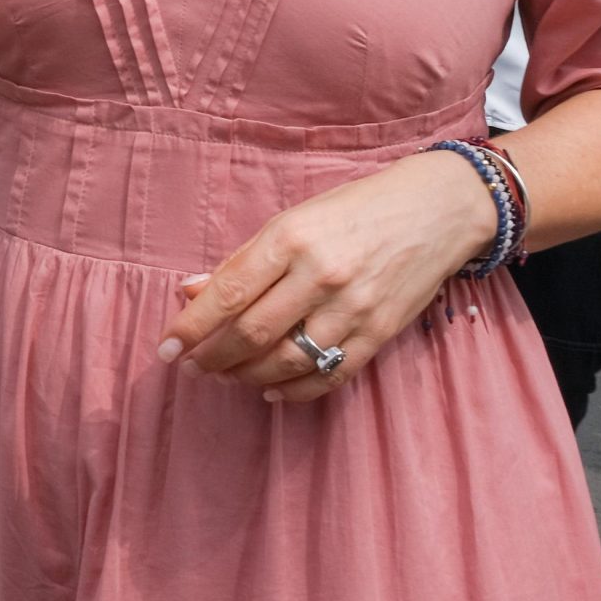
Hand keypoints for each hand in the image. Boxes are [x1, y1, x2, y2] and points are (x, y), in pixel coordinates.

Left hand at [158, 151, 496, 404]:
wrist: (434, 211)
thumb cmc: (352, 210)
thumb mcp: (291, 220)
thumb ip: (242, 260)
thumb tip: (190, 293)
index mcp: (291, 239)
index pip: (229, 293)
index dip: (191, 326)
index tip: (166, 347)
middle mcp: (321, 275)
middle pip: (253, 333)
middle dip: (213, 357)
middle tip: (192, 367)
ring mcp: (353, 309)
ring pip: (287, 361)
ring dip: (247, 376)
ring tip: (226, 375)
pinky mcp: (380, 334)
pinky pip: (329, 375)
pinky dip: (294, 390)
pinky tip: (271, 390)